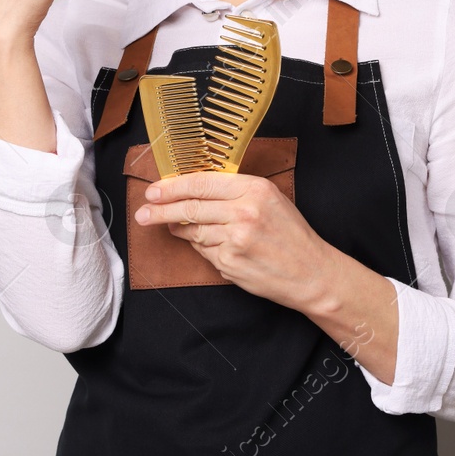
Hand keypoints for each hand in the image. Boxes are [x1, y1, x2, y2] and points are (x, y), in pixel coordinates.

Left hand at [133, 171, 340, 312]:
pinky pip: (203, 251)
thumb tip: (192, 191)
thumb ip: (234, 192)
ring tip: (173, 227)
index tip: (153, 191)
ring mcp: (235, 239)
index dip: (172, 186)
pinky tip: (209, 246)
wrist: (311, 272)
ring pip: (193, 231)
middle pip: (190, 207)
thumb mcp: (270, 200)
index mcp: (254, 189)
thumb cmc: (291, 234)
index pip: (201, 183)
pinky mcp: (230, 263)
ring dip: (179, 230)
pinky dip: (201, 248)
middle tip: (142, 212)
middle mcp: (244, 212)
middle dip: (160, 210)